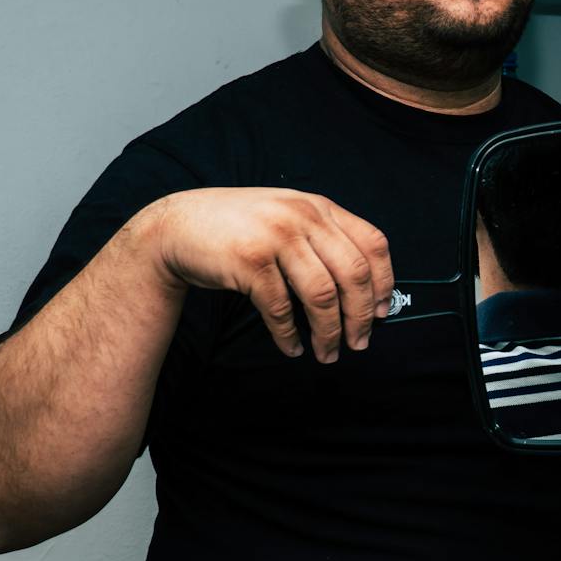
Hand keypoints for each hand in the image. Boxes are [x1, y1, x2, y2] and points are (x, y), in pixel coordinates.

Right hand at [141, 188, 393, 361]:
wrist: (176, 227)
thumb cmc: (238, 229)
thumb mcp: (287, 217)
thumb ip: (322, 238)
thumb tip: (364, 289)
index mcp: (319, 206)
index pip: (372, 244)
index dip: (383, 283)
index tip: (381, 313)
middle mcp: (303, 216)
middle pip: (353, 274)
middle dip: (361, 316)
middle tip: (360, 343)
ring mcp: (276, 236)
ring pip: (322, 295)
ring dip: (329, 332)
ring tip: (328, 353)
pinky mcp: (249, 260)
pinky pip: (281, 308)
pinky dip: (289, 335)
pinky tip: (292, 347)